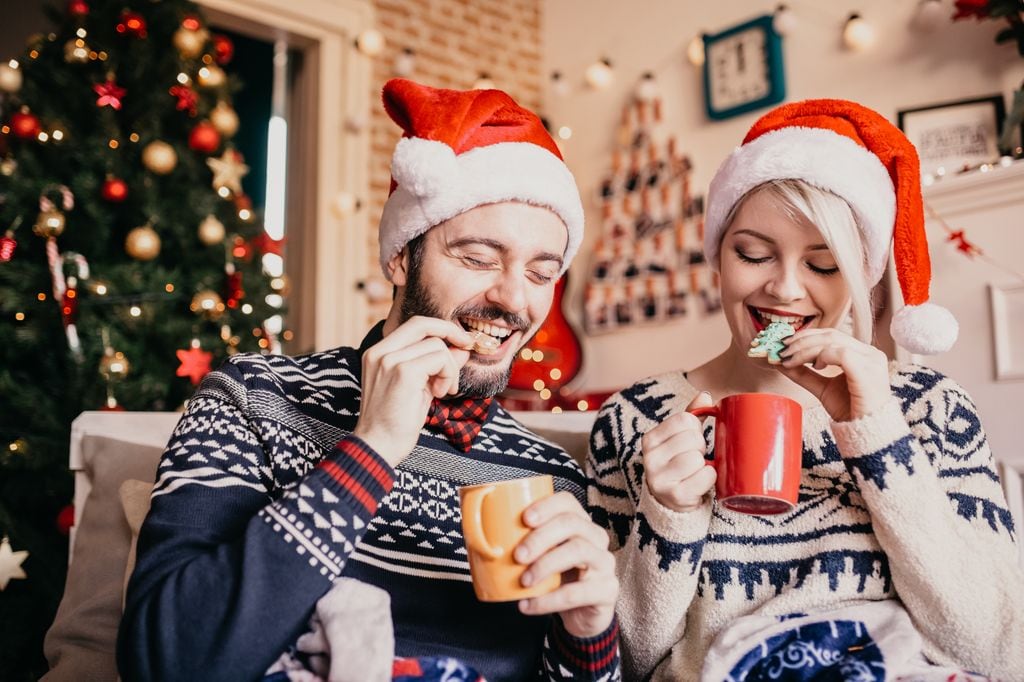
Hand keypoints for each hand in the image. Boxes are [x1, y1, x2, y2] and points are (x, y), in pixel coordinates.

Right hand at [353, 316, 473, 466]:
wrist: (378, 447)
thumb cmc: (396, 422)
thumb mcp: (419, 387)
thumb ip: (437, 365)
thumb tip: (461, 348)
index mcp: (378, 353)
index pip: (413, 326)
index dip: (440, 329)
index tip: (459, 342)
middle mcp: (380, 352)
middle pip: (422, 323)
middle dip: (451, 331)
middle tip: (466, 347)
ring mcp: (389, 360)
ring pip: (436, 345)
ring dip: (449, 368)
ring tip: (441, 390)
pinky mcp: (403, 372)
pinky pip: (439, 360)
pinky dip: (448, 375)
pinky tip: (440, 393)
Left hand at [515, 492, 617, 637]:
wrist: (581, 615)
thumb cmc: (556, 579)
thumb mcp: (540, 559)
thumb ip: (520, 545)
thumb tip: (475, 536)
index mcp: (579, 523)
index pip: (568, 502)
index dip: (547, 505)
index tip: (524, 518)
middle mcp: (596, 538)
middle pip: (572, 524)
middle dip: (541, 537)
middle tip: (517, 555)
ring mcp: (605, 563)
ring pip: (579, 551)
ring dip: (546, 565)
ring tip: (523, 581)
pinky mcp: (607, 590)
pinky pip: (578, 592)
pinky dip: (549, 600)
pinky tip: (528, 605)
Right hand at [640, 392, 715, 512]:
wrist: (670, 504)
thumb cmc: (677, 465)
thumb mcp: (678, 439)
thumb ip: (690, 416)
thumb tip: (704, 395)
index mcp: (650, 439)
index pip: (684, 420)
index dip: (695, 428)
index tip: (690, 440)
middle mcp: (650, 458)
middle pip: (692, 439)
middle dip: (700, 448)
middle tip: (693, 459)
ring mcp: (660, 478)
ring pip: (697, 458)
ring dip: (704, 465)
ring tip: (695, 471)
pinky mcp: (675, 496)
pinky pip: (706, 476)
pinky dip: (709, 479)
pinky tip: (699, 483)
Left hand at [775, 328, 891, 421]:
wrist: (868, 433)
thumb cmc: (850, 411)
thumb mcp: (822, 388)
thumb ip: (804, 374)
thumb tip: (780, 361)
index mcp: (861, 354)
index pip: (831, 334)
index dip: (806, 336)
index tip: (784, 344)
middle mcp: (869, 353)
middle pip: (830, 334)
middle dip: (801, 340)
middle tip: (781, 350)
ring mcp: (871, 360)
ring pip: (832, 341)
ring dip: (805, 349)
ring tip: (791, 360)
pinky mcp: (868, 370)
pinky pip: (841, 354)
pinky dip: (823, 356)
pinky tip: (816, 367)